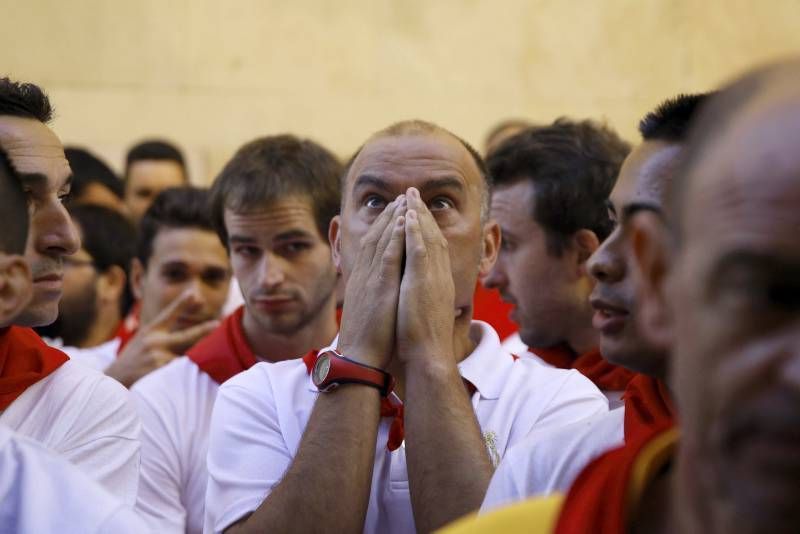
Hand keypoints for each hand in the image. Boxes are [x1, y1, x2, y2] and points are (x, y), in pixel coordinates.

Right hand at [105, 290, 219, 386]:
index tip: (193, 293)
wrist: (113, 381)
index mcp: (150, 331)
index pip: (168, 314)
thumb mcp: (143, 340)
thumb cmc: (133, 360)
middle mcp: (154, 341)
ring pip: (184, 356)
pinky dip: (182, 372)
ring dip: (193, 358)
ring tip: (200, 360)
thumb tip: (188, 333)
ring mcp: (156, 356)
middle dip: (203, 330)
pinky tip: (181, 376)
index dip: (182, 303)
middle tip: (217, 324)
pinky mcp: (157, 370)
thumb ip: (163, 334)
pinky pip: (178, 370)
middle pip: (185, 335)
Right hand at [337, 195, 406, 368]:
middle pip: (376, 236)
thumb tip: (377, 288)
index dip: (384, 226)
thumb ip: (371, 294)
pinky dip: (394, 237)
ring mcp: (370, 279)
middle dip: (390, 215)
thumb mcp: (367, 309)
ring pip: (381, 241)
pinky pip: (387, 256)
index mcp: (363, 280)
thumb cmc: (367, 338)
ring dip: (394, 218)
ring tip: (406, 200)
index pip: (372, 246)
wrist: (360, 357)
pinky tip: (403, 222)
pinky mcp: (379, 287)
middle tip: (403, 196)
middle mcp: (364, 275)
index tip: (396, 211)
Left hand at [396, 188, 454, 367]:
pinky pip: (419, 250)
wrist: (429, 355)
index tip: (418, 212)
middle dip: (423, 213)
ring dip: (419, 214)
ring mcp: (433, 277)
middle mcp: (440, 275)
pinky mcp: (423, 282)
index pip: (434, 247)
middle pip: (433, 236)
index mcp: (439, 282)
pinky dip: (415, 231)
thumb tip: (429, 294)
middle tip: (413, 193)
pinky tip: (409, 215)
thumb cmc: (425, 340)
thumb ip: (428, 297)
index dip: (426, 227)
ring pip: (427, 238)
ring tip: (409, 194)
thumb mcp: (428, 311)